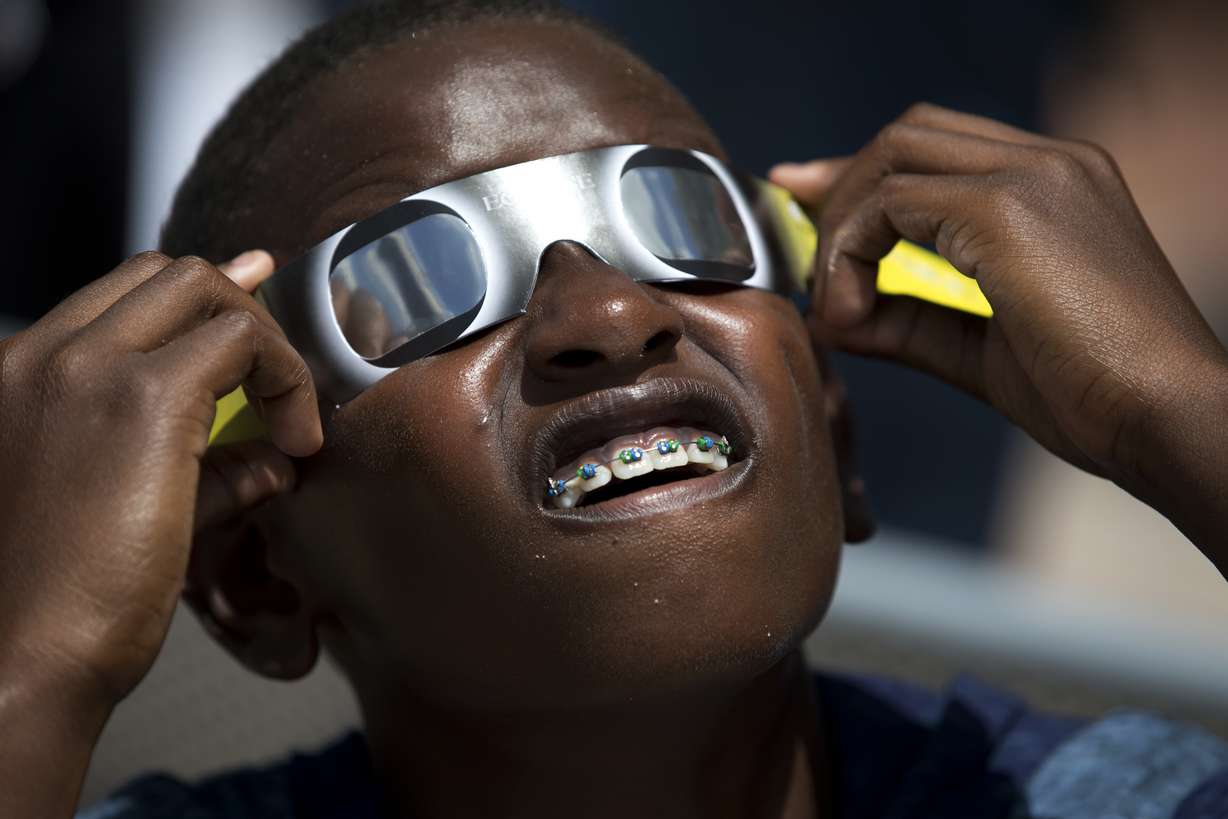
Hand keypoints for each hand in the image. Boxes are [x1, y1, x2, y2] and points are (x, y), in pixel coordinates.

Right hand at [0, 251, 321, 712]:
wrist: (19, 658)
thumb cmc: (61, 602)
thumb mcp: (121, 510)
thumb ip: (199, 472)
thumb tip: (270, 463)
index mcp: (19, 376)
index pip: (119, 296)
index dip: (201, 299)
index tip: (256, 306)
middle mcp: (44, 356)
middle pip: (164, 274)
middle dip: (237, 311)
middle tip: (279, 376)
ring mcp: (87, 368)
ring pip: (202, 287)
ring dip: (263, 340)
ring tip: (289, 420)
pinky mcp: (143, 398)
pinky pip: (241, 339)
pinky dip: (285, 376)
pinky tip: (297, 441)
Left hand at [770, 103, 1227, 501]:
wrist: (1164, 418)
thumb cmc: (1091, 394)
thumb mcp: (983, 349)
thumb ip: (911, 320)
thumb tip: (836, 314)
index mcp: (1056, 183)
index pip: (937, 148)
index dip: (863, 179)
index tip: (811, 213)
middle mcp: (1047, 162)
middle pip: (908, 136)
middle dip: (841, 189)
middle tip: (808, 257)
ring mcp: (1031, 176)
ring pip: (893, 157)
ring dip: (844, 227)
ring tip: (841, 305)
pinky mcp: (1006, 208)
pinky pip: (892, 203)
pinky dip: (853, 252)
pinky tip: (854, 312)